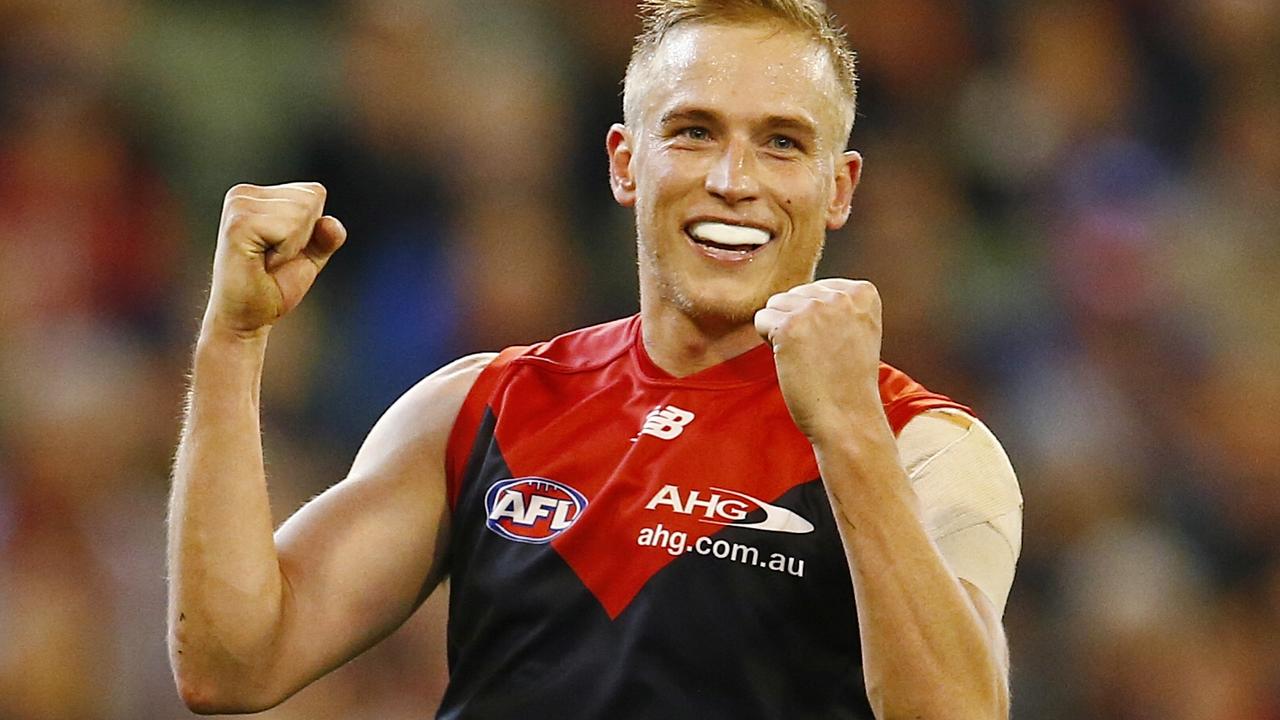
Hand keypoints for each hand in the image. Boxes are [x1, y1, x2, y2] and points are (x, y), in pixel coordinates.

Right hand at [205, 182, 346, 337]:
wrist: (246, 317)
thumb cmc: (273, 286)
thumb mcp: (310, 257)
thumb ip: (326, 237)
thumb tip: (331, 223)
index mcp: (258, 195)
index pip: (314, 192)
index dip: (311, 228)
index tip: (283, 249)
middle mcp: (244, 194)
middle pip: (311, 199)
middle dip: (303, 236)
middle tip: (274, 258)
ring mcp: (237, 207)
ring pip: (301, 213)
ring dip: (292, 246)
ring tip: (266, 260)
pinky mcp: (237, 225)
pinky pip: (288, 229)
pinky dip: (285, 252)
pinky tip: (261, 261)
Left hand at [754, 278, 884, 442]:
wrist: (848, 417)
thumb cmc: (848, 380)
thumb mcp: (856, 329)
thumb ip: (835, 305)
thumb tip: (797, 292)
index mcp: (862, 292)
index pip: (816, 289)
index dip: (817, 320)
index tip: (835, 345)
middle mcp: (840, 295)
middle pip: (794, 295)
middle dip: (798, 324)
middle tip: (820, 356)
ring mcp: (814, 309)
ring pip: (775, 305)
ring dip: (782, 332)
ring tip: (807, 358)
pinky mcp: (790, 326)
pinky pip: (761, 320)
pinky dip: (768, 342)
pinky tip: (791, 361)